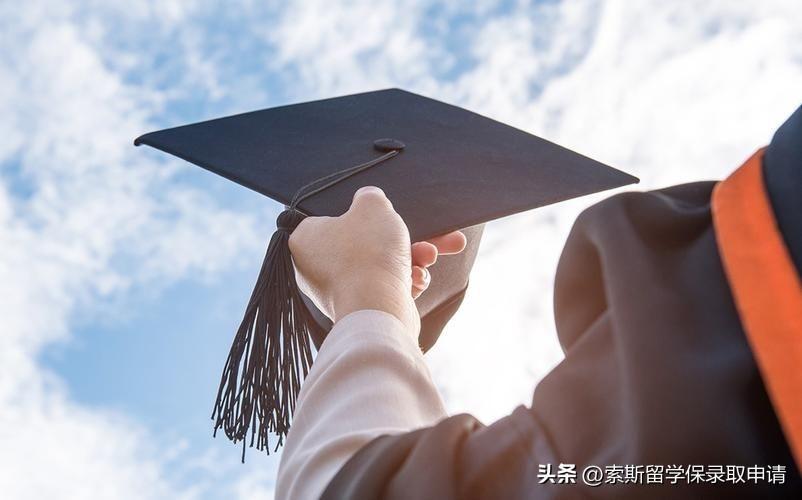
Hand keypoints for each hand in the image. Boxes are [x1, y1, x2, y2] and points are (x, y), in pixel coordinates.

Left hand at [288, 186, 465, 335]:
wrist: (378, 311)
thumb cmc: (368, 255)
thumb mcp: (373, 206)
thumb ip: (370, 196)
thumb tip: (369, 198)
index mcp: (306, 239)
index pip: (330, 217)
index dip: (359, 213)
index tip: (379, 211)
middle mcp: (315, 267)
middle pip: (365, 242)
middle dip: (402, 238)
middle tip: (428, 234)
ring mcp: (338, 291)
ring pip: (380, 265)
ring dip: (411, 258)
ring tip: (430, 255)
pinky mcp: (359, 310)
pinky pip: (384, 288)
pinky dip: (404, 282)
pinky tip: (418, 280)